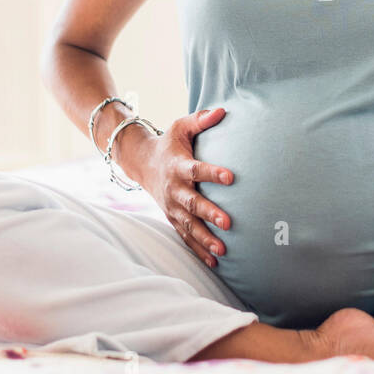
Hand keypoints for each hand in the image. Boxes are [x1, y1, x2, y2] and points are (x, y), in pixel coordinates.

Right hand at [122, 106, 233, 268]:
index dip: (213, 173)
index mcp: (178, 166)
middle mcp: (174, 189)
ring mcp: (171, 207)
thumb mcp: (180, 127)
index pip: (197, 170)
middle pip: (192, 203)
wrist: (141, 163)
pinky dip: (198, 250)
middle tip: (229, 222)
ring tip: (224, 250)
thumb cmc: (169, 143)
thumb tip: (223, 110)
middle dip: (209, 213)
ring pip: (189, 225)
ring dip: (205, 238)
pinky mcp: (172, 218)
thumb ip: (201, 119)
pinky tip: (215, 262)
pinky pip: (185, 237)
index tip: (231, 176)